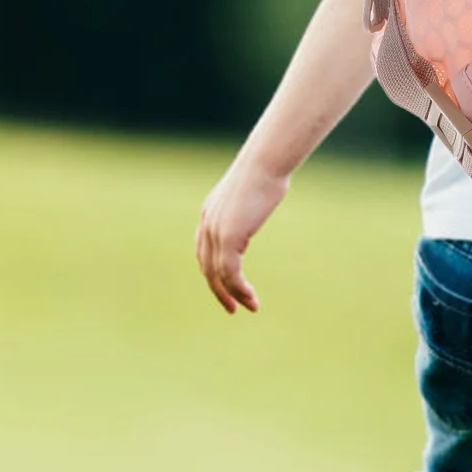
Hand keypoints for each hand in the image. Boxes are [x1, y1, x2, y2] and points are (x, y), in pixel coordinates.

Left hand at [195, 156, 289, 313]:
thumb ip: (253, 198)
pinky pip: (230, 273)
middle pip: (207, 267)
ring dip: (233, 294)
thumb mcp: (255, 189)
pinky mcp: (228, 238)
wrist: (265, 164)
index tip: (227, 286)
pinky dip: (239, 289)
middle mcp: (207, 224)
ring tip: (250, 306)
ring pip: (218, 274)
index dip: (213, 272)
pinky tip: (251, 298)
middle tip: (232, 307)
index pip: (204, 251)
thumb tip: (266, 192)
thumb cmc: (267, 170)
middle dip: (219, 290)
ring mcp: (215, 232)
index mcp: (210, 213)